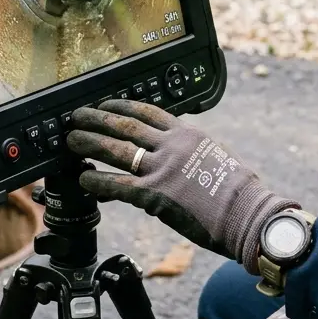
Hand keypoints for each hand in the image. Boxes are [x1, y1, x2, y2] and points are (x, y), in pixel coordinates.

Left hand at [66, 100, 299, 274]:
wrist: (246, 214)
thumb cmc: (239, 192)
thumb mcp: (216, 158)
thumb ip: (193, 152)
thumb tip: (183, 156)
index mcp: (188, 134)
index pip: (149, 112)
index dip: (123, 105)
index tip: (108, 103)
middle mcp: (172, 145)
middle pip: (126, 125)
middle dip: (98, 118)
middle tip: (78, 116)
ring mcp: (162, 168)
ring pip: (116, 149)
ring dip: (89, 142)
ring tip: (71, 139)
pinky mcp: (154, 195)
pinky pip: (118, 185)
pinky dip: (97, 181)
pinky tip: (83, 179)